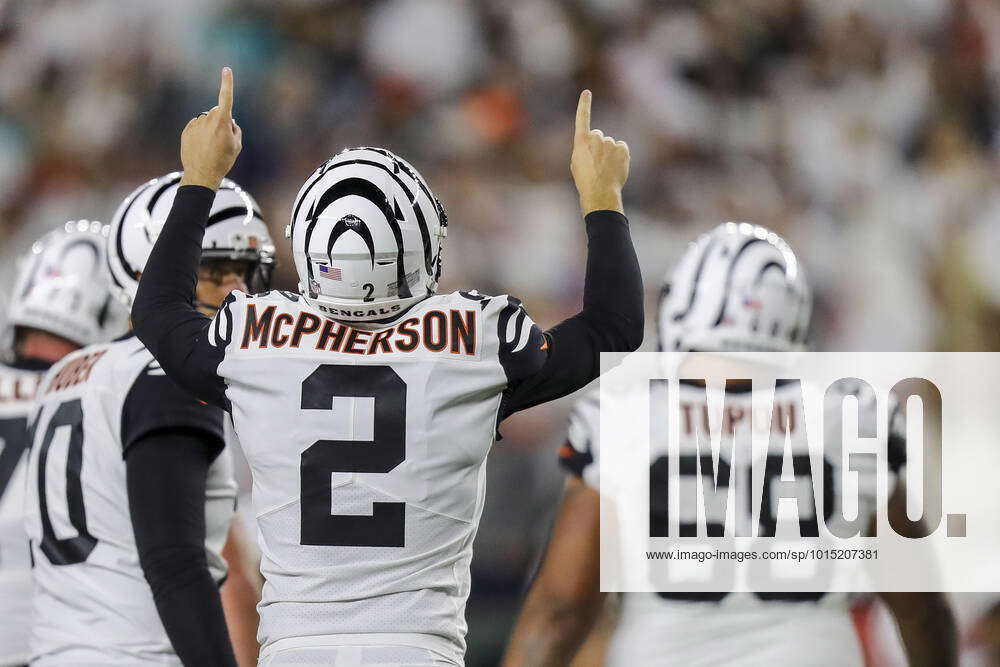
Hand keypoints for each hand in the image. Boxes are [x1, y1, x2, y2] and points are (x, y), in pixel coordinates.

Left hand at [179, 67, 241, 189]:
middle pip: (218, 112)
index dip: (227, 83)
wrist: (202, 174)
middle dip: (221, 120)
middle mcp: (208, 120)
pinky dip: (200, 133)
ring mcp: (195, 124)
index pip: (226, 98)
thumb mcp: (237, 146)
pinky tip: (201, 147)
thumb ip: (235, 129)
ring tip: (211, 146)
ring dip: (210, 127)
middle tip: (223, 140)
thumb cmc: (223, 161)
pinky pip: (196, 126)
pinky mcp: (186, 130)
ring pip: (206, 119)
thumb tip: (230, 121)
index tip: (226, 70)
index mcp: (222, 122)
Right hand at [570, 90, 628, 214]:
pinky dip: (620, 157)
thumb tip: (596, 147)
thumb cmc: (585, 181)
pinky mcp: (622, 148)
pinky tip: (615, 167)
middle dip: (598, 146)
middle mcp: (595, 138)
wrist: (600, 192)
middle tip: (596, 164)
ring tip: (605, 169)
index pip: (582, 119)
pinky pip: (621, 148)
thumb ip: (585, 150)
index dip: (584, 105)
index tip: (587, 92)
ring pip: (610, 145)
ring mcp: (609, 142)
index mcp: (581, 142)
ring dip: (609, 154)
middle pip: (598, 136)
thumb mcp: (577, 164)